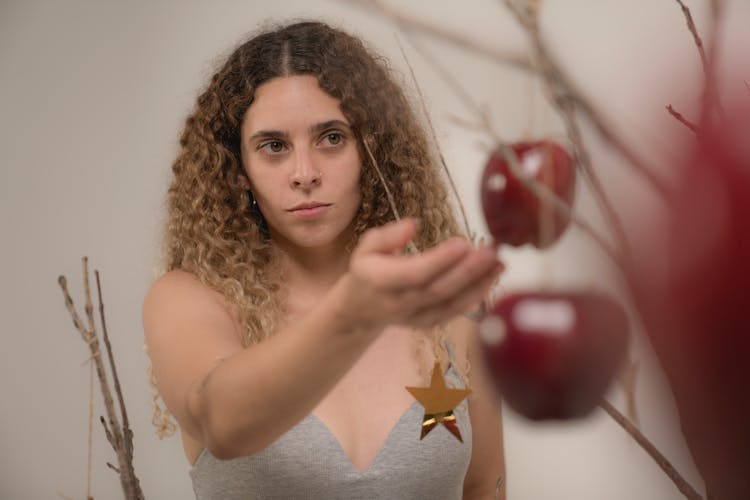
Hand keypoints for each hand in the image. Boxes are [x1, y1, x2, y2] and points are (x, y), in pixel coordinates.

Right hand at [340, 218, 503, 330]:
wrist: (360, 309)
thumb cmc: (368, 270)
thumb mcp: (367, 246)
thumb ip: (388, 236)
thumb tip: (414, 224)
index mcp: (380, 281)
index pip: (415, 273)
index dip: (440, 260)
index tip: (463, 242)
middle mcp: (398, 303)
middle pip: (438, 289)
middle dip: (468, 271)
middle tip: (492, 251)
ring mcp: (414, 317)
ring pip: (450, 304)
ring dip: (478, 285)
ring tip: (500, 264)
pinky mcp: (427, 324)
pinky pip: (453, 313)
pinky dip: (474, 297)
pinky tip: (491, 280)